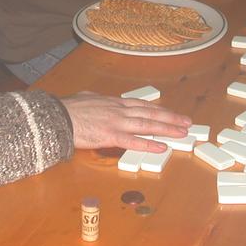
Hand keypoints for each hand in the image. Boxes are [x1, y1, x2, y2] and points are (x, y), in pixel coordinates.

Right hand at [61, 92, 191, 152]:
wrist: (58, 116)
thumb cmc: (69, 108)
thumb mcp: (86, 98)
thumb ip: (96, 100)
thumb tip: (96, 98)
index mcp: (114, 102)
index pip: (142, 106)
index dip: (159, 110)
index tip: (172, 113)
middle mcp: (119, 110)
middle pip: (150, 114)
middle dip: (170, 118)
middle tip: (187, 122)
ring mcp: (116, 122)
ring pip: (147, 125)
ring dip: (166, 129)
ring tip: (182, 133)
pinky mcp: (110, 135)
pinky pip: (133, 141)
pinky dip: (149, 143)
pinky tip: (162, 147)